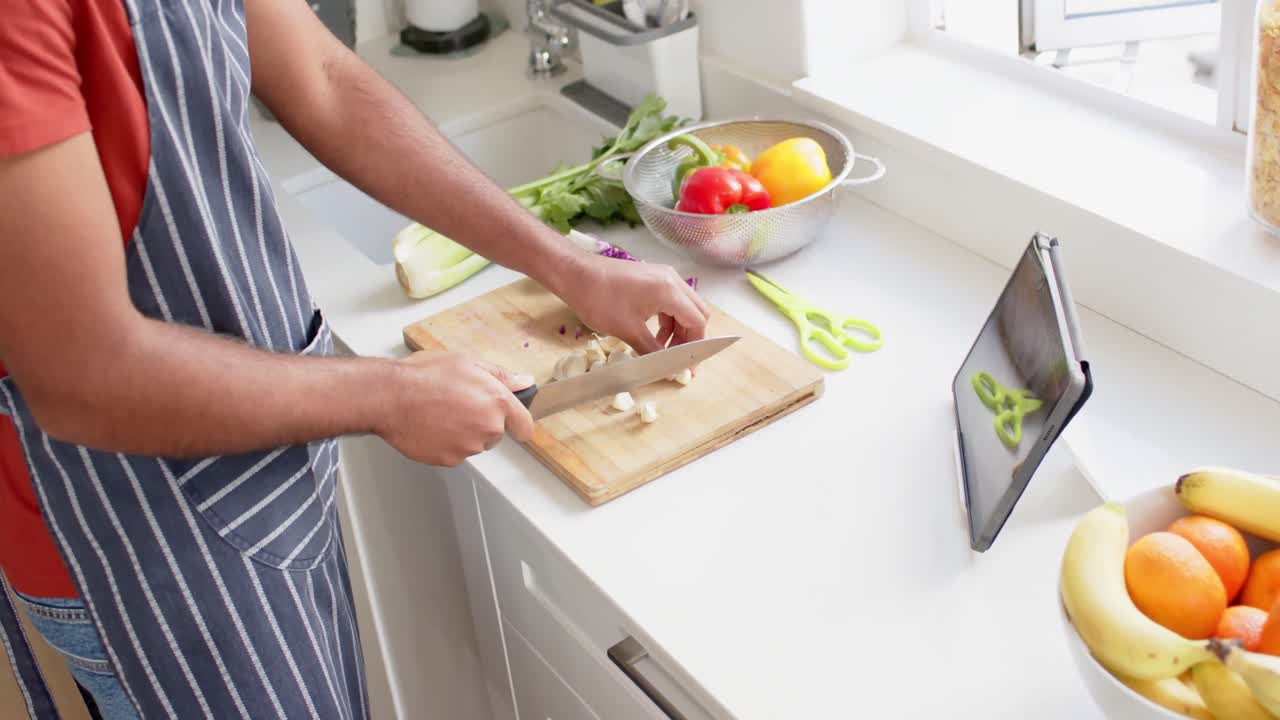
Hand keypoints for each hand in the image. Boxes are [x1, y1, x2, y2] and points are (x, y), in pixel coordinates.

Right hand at [379, 352, 534, 466]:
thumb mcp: (467, 362)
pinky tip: (432, 426)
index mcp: (497, 401)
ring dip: (463, 433)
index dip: (519, 423)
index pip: (524, 424)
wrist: (390, 397)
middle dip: (482, 422)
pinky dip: (446, 443)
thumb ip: (501, 376)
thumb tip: (524, 382)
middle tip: (457, 404)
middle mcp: (488, 427)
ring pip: (474, 444)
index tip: (516, 425)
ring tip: (440, 413)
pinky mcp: (450, 459)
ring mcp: (469, 446)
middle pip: (496, 433)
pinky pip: (455, 453)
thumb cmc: (424, 376)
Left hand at [556, 253, 709, 354]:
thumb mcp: (628, 331)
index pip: (698, 321)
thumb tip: (667, 368)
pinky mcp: (651, 277)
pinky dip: (667, 319)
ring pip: (683, 307)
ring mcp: (662, 276)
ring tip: (661, 349)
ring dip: (677, 329)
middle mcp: (671, 280)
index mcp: (669, 291)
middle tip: (676, 359)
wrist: (575, 274)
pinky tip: (652, 334)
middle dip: (689, 338)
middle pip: (695, 312)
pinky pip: (669, 300)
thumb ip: (652, 351)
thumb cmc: (599, 299)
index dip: (695, 346)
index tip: (687, 367)